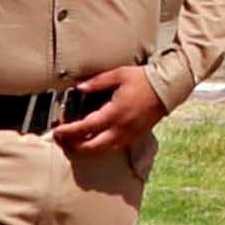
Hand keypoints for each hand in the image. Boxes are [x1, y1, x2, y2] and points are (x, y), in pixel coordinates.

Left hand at [48, 62, 166, 157]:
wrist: (167, 88)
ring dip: (86, 149)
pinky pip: (113, 147)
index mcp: (114, 113)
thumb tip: (79, 88)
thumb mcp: (118, 74)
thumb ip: (97, 82)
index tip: (57, 131)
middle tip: (61, 140)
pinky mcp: (134, 137)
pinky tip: (93, 141)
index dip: (69, 131)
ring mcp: (128, 135)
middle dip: (73, 146)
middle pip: (91, 146)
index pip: (85, 128)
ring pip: (102, 150)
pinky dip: (100, 147)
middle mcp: (120, 129)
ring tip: (73, 142)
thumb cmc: (142, 79)